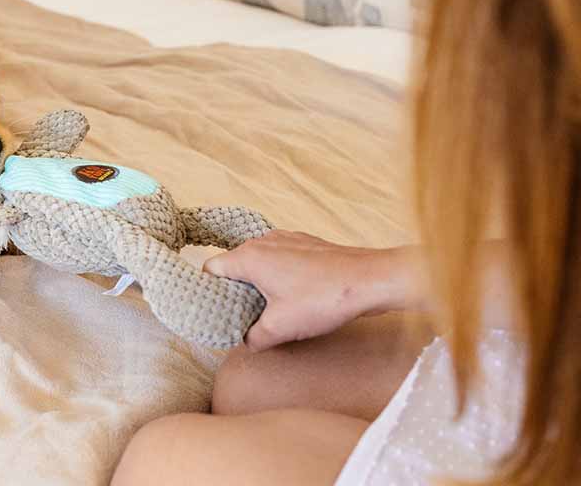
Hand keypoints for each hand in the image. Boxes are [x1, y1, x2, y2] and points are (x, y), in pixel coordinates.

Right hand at [203, 230, 415, 351]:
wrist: (372, 280)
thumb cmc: (325, 298)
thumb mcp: (281, 328)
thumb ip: (253, 337)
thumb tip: (245, 341)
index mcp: (249, 258)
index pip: (210, 269)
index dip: (208, 292)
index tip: (214, 311)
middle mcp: (263, 242)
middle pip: (233, 265)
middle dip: (234, 291)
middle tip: (240, 316)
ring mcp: (286, 239)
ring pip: (258, 262)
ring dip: (258, 284)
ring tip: (269, 309)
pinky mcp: (306, 244)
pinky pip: (280, 258)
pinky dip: (279, 276)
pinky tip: (295, 297)